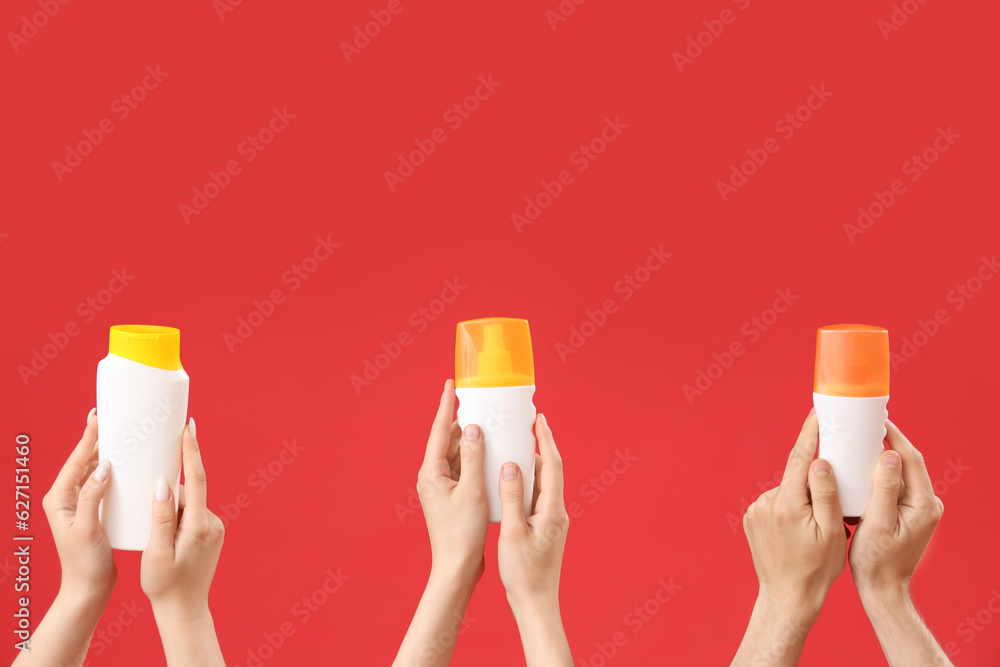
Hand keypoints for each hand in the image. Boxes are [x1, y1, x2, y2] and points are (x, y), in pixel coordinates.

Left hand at [14, 410, 114, 666]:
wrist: (89, 588)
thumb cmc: (84, 563)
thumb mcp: (87, 528)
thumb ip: (91, 496)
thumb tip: (103, 466)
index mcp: (59, 499)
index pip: (75, 460)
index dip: (88, 437)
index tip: (100, 417)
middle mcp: (68, 498)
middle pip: (85, 460)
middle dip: (100, 440)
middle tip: (115, 419)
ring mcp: (82, 504)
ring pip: (96, 470)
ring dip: (110, 453)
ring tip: (126, 435)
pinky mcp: (96, 511)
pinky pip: (106, 483)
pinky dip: (117, 470)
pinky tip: (131, 464)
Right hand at [141, 419, 224, 621]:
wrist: (184, 610)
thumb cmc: (165, 585)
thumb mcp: (155, 552)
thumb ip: (160, 517)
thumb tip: (163, 482)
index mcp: (199, 525)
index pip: (197, 479)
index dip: (192, 451)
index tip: (189, 427)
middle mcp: (212, 523)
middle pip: (189, 492)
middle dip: (170, 487)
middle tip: (154, 482)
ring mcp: (214, 529)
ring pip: (188, 505)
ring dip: (171, 507)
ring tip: (156, 532)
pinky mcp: (211, 534)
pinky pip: (191, 516)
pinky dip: (177, 516)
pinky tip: (164, 535)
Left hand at [416, 379, 487, 584]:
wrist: (457, 568)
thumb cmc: (463, 534)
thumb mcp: (472, 491)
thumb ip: (473, 457)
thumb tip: (472, 428)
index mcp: (431, 472)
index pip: (440, 430)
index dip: (446, 405)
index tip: (451, 383)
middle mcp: (433, 476)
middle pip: (450, 440)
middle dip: (465, 423)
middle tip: (481, 403)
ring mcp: (442, 487)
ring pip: (459, 454)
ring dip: (474, 442)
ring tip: (491, 425)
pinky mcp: (454, 496)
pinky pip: (465, 469)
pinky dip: (477, 460)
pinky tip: (494, 455)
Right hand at [497, 413, 572, 666]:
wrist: (536, 603)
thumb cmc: (523, 572)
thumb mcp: (512, 531)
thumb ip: (512, 496)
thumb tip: (511, 463)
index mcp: (552, 510)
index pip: (552, 465)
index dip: (545, 439)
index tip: (539, 418)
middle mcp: (557, 512)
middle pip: (549, 471)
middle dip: (538, 447)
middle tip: (523, 425)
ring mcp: (552, 521)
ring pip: (542, 484)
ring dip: (530, 465)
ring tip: (513, 447)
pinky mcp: (545, 529)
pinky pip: (536, 497)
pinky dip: (525, 483)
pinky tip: (510, 482)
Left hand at [732, 411, 845, 665]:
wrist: (787, 597)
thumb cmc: (817, 569)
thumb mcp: (831, 532)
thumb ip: (826, 494)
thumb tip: (821, 461)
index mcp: (787, 504)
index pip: (799, 458)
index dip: (810, 432)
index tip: (818, 412)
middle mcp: (766, 502)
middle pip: (795, 475)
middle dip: (814, 474)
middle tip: (834, 485)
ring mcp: (755, 510)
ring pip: (786, 490)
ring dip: (802, 495)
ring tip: (817, 524)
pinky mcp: (751, 519)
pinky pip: (776, 502)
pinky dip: (790, 506)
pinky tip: (800, 529)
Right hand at [849, 420, 943, 599]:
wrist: (882, 589)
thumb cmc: (876, 561)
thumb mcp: (877, 523)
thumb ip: (885, 489)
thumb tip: (889, 456)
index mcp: (923, 504)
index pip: (911, 459)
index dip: (893, 436)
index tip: (876, 419)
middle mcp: (926, 504)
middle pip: (907, 462)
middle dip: (887, 442)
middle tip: (864, 425)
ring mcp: (918, 509)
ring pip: (900, 473)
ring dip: (881, 457)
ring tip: (859, 442)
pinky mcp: (907, 514)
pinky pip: (894, 485)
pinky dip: (878, 474)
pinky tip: (860, 469)